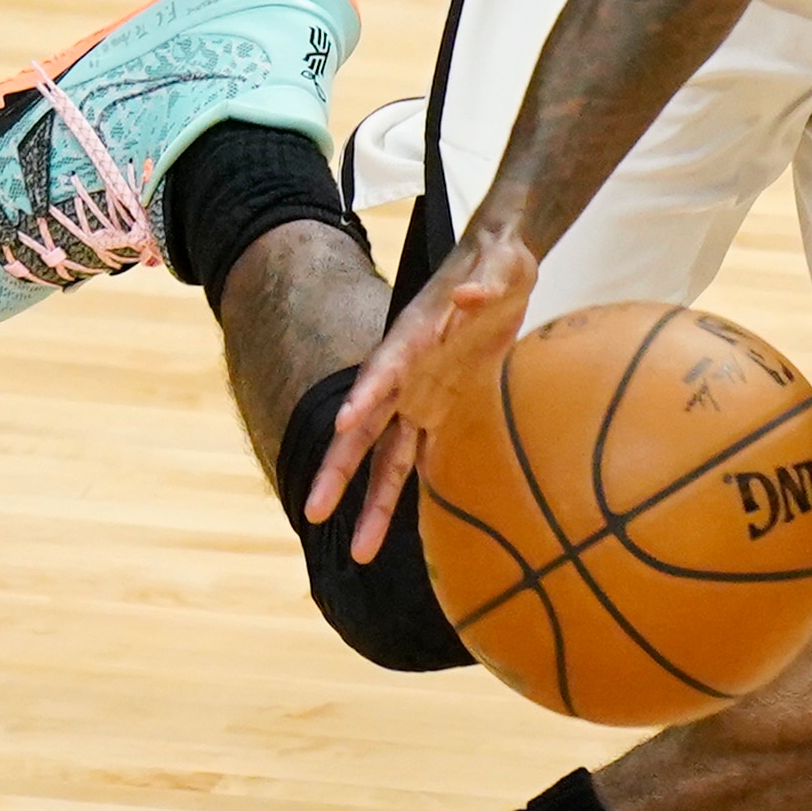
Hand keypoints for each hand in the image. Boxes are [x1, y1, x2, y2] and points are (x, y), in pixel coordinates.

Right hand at [301, 222, 540, 556]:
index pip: (383, 368)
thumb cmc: (495, 261)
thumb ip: (485, 282)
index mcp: (412, 337)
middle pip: (366, 429)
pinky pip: (420, 453)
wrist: (499, 264)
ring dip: (374, 501)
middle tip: (313, 510)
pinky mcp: (442, 405)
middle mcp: (406, 373)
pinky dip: (409, 487)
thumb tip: (470, 293)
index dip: (364, 394)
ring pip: (388, 457)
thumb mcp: (498, 265)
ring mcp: (420, 394)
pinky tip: (399, 527)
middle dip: (340, 470)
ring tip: (359, 549)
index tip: (342, 423)